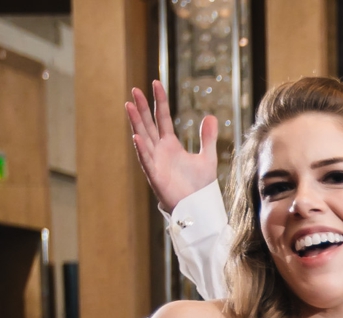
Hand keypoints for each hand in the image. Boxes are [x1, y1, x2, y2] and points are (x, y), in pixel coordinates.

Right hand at [125, 80, 219, 212]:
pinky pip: (147, 160)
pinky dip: (142, 149)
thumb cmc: (199, 185)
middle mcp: (160, 150)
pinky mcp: (155, 175)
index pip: (162, 117)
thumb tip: (210, 116)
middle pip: (148, 123)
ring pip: (143, 138)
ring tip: (129, 105)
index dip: (159, 101)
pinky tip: (136, 136)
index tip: (156, 83)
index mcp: (170, 144)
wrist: (197, 206)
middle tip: (136, 89)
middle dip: (142, 107)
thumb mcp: (207, 157)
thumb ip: (208, 138)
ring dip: (136, 123)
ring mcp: (156, 161)